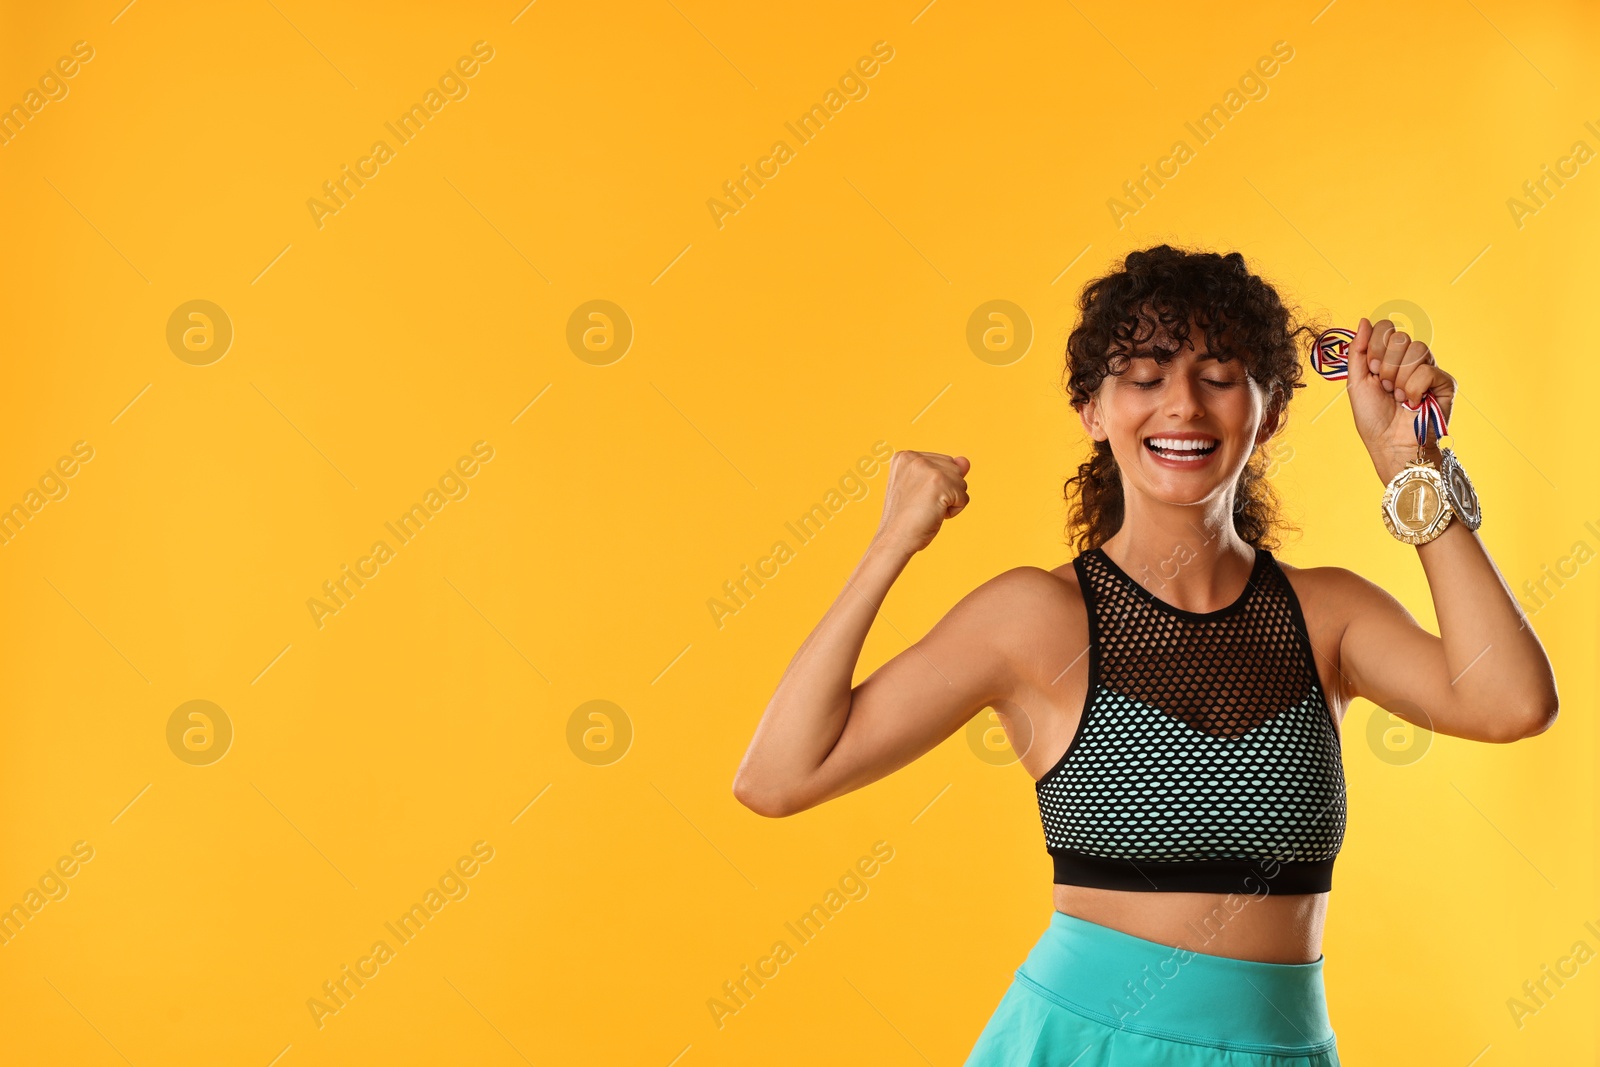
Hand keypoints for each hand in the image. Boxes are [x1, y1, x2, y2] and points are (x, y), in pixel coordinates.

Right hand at [874, 450, 970, 553]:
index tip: (916, 498)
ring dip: (950, 501)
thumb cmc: (907, 519)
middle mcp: (914, 457)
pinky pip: (964, 497)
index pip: (942, 464)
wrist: (894, 539)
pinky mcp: (939, 481)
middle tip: (922, 505)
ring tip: (927, 509)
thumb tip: (965, 461)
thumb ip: (945, 471)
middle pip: (954, 470)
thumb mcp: (924, 489)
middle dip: (946, 491)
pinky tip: (935, 514)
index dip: (936, 486)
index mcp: (905, 456)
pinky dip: (954, 511)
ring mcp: (927, 468)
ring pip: (961, 482)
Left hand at [1344, 317, 1457, 482]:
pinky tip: (1413, 402)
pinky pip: (1427, 370)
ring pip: (1415, 349)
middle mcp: (1412, 360)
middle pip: (1399, 337)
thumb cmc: (1373, 418)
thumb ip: (1358, 351)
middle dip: (1385, 365)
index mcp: (1391, 357)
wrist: (1390, 443)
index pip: (1387, 328)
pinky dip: (1414, 389)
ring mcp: (1429, 369)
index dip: (1375, 346)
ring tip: (1398, 396)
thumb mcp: (1357, 382)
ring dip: (1399, 378)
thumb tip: (1364, 320)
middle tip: (1385, 386)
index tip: (1372, 370)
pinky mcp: (1445, 382)